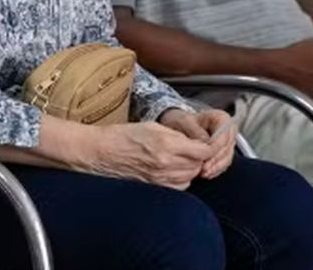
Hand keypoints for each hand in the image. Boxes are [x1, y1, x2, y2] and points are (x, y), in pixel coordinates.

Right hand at [84, 120, 214, 189]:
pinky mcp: (156, 186)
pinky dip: (183, 178)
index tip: (207, 143)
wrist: (104, 152)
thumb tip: (196, 143)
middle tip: (195, 149)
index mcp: (166, 144)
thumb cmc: (125, 135)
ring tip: (184, 158)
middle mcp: (166, 163)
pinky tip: (176, 169)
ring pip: (191, 176)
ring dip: (192, 167)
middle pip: (199, 164)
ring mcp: (161, 177)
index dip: (208, 146)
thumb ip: (177, 135)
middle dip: (201, 157)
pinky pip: (180, 186)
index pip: (202, 150)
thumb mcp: (154, 126)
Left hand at [160, 109, 235, 179]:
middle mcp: (228, 130)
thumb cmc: (183, 122)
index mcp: (221, 118)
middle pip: (227, 148)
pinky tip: (207, 174)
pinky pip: (224, 163)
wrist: (181, 126)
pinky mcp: (224, 153)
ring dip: (216, 167)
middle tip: (204, 169)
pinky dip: (216, 170)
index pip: (224, 134)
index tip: (205, 156)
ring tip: (204, 173)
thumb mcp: (185, 122)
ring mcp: (227, 142)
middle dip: (215, 160)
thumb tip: (206, 142)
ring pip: (227, 158)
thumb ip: (195, 130)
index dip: (216, 147)